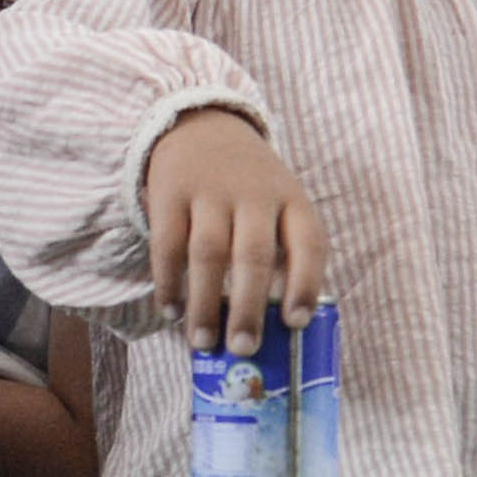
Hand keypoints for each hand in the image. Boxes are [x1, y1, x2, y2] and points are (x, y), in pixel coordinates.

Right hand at [137, 109, 328, 352]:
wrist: (201, 127)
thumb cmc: (248, 188)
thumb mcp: (279, 205)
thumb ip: (284, 255)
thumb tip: (276, 329)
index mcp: (291, 200)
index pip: (309, 242)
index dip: (305, 284)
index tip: (295, 323)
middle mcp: (254, 193)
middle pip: (254, 254)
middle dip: (249, 307)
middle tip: (243, 349)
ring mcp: (210, 191)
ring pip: (208, 253)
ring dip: (205, 303)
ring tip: (203, 342)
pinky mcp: (170, 193)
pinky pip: (168, 245)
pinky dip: (169, 282)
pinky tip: (172, 311)